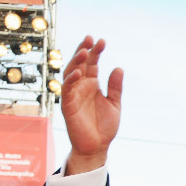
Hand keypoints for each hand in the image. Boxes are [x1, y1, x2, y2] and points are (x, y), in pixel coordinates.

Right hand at [60, 36, 123, 174]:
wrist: (97, 146)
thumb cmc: (104, 125)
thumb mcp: (115, 104)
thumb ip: (115, 87)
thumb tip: (119, 68)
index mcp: (92, 84)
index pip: (92, 64)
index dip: (95, 52)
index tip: (101, 41)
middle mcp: (81, 87)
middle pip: (80, 64)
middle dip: (84, 51)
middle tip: (91, 39)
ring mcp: (73, 95)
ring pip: (71, 73)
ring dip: (76, 62)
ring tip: (84, 51)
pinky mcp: (67, 105)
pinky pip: (66, 90)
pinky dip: (71, 81)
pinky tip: (78, 73)